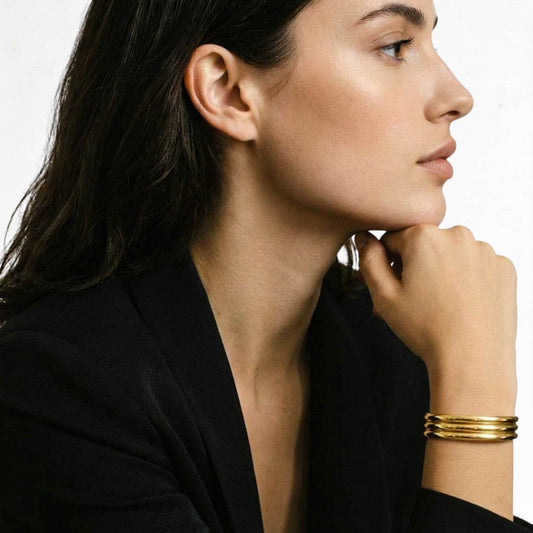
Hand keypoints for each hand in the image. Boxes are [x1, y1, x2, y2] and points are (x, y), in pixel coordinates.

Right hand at [355, 225, 516, 396]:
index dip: (389, 265)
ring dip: (442, 271)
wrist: (473, 360)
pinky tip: (462, 303)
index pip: (393, 240)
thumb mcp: (383, 295)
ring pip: (450, 254)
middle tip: (416, 300)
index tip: (396, 288)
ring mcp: (484, 250)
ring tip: (441, 305)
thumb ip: (368, 259)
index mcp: (424, 236)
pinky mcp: (503, 267)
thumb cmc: (427, 329)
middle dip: (416, 267)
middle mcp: (457, 234)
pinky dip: (468, 279)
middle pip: (424, 244)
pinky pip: (476, 265)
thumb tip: (364, 237)